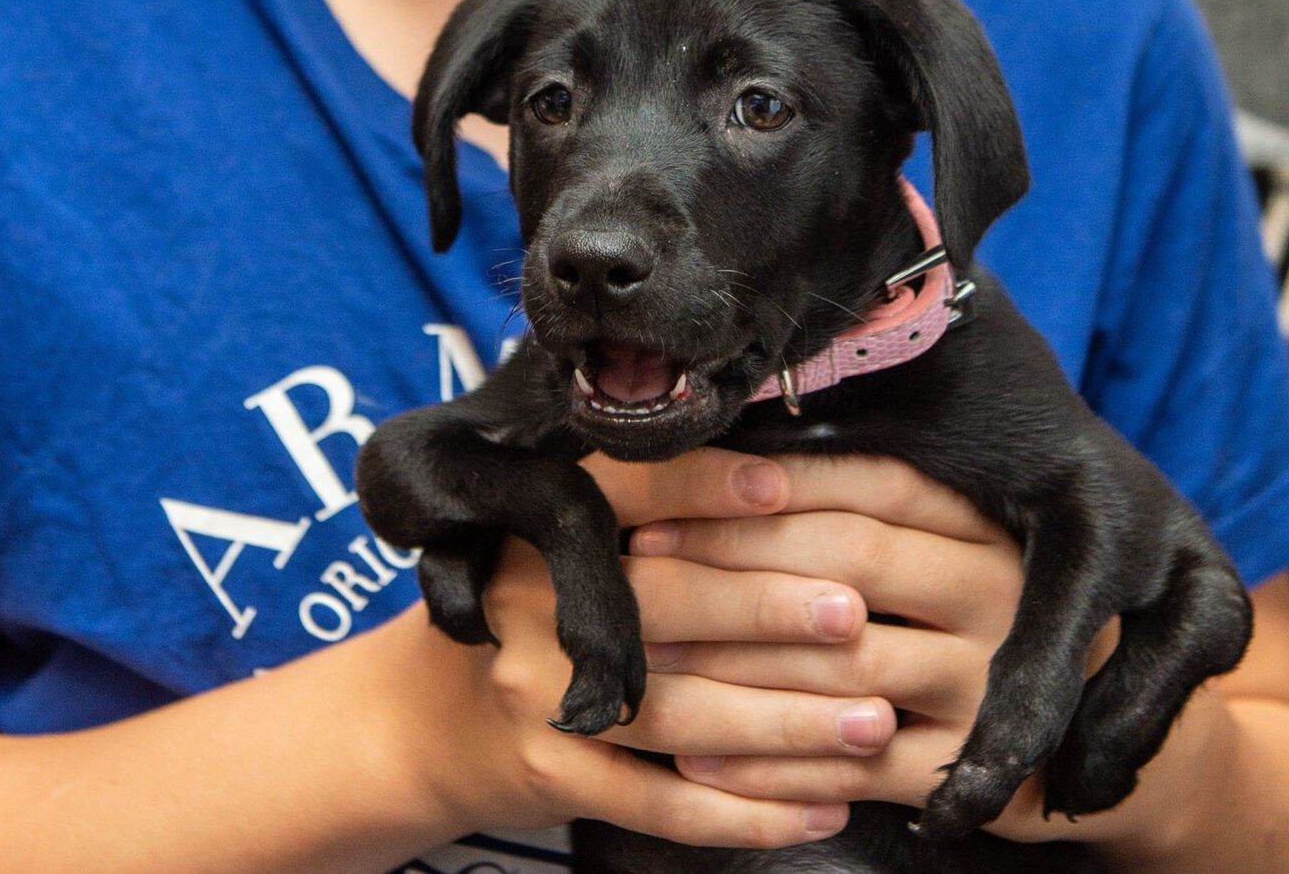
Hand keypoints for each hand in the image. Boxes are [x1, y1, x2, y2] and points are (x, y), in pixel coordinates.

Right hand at [374, 449, 853, 849]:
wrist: (416, 721)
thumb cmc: (521, 611)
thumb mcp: (550, 542)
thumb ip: (641, 512)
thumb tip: (786, 478)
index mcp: (539, 527)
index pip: (625, 492)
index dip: (704, 487)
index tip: (786, 487)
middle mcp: (531, 604)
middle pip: (663, 604)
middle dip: (768, 611)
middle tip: (856, 614)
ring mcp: (536, 695)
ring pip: (676, 712)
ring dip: (784, 724)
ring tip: (872, 723)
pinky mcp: (551, 775)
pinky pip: (660, 802)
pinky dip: (746, 811)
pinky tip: (822, 808)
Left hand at [598, 453, 1225, 846]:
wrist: (1137, 740)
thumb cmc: (1011, 621)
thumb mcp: (971, 546)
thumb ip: (890, 504)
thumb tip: (758, 425)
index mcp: (992, 522)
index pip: (869, 483)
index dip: (765, 485)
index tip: (669, 490)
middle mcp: (1001, 591)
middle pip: (845, 562)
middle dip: (728, 565)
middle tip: (632, 567)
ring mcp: (992, 685)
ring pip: (839, 668)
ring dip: (728, 668)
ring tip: (641, 658)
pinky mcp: (978, 775)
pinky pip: (853, 770)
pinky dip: (769, 767)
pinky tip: (693, 763)